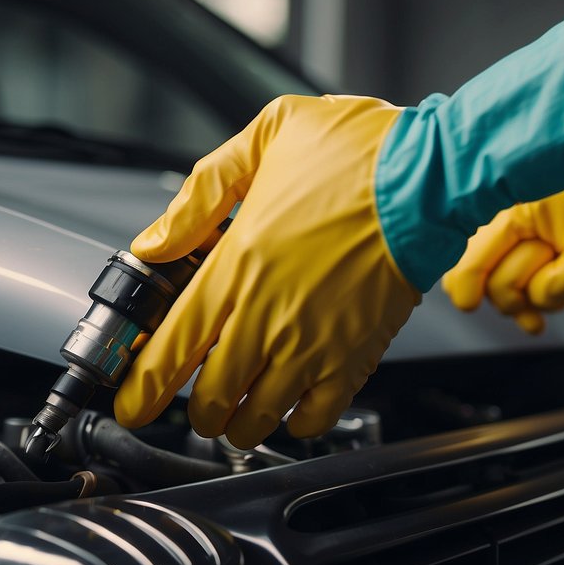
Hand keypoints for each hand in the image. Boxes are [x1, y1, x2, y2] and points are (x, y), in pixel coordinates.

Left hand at [113, 95, 420, 448]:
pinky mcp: (355, 357)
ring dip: (238, 424)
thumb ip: (200, 195)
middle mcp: (268, 314)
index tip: (131, 404)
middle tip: (194, 401)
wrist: (432, 174)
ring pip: (258, 417)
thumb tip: (156, 241)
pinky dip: (296, 424)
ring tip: (236, 415)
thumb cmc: (357, 152)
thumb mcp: (262, 140)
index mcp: (238, 263)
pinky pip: (316, 417)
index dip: (142, 389)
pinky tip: (290, 410)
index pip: (171, 348)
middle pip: (210, 396)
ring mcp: (313, 343)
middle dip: (195, 409)